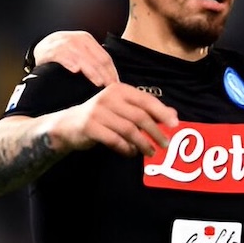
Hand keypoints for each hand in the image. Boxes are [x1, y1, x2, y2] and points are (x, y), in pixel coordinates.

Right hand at [34, 31, 119, 85]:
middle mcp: (77, 39)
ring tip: (98, 83)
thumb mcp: (81, 53)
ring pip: (82, 58)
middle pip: (95, 59)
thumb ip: (95, 62)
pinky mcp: (50, 49)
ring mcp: (63, 43)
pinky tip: (75, 70)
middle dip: (104, 74)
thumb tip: (113, 81)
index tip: (117, 85)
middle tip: (110, 87)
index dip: (112, 72)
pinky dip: (69, 62)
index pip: (105, 57)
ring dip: (91, 71)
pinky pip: (61, 55)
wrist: (41, 46)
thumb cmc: (65, 53)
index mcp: (87, 40)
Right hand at [50, 82, 177, 155]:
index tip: (175, 125)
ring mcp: (97, 112)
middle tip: (166, 144)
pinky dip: (126, 148)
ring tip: (150, 152)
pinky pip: (114, 140)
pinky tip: (131, 153)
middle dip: (155, 132)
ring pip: (128, 130)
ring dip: (143, 143)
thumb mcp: (124, 109)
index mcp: (120, 90)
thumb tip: (173, 115)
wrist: (68, 125)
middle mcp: (108, 97)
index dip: (162, 113)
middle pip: (139, 116)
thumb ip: (147, 110)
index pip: (146, 100)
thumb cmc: (103, 117)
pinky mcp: (89, 127)